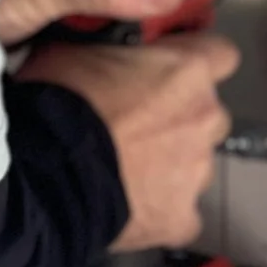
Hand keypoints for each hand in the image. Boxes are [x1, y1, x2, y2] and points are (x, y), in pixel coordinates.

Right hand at [18, 32, 239, 249]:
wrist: (46, 173)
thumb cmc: (58, 104)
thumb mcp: (76, 49)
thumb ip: (112, 50)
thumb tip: (107, 52)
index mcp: (186, 70)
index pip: (220, 53)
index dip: (195, 59)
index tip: (170, 67)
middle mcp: (204, 118)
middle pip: (210, 114)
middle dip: (183, 118)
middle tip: (139, 123)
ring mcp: (196, 171)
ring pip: (197, 164)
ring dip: (172, 164)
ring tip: (126, 169)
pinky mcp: (182, 217)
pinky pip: (181, 213)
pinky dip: (160, 210)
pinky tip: (128, 207)